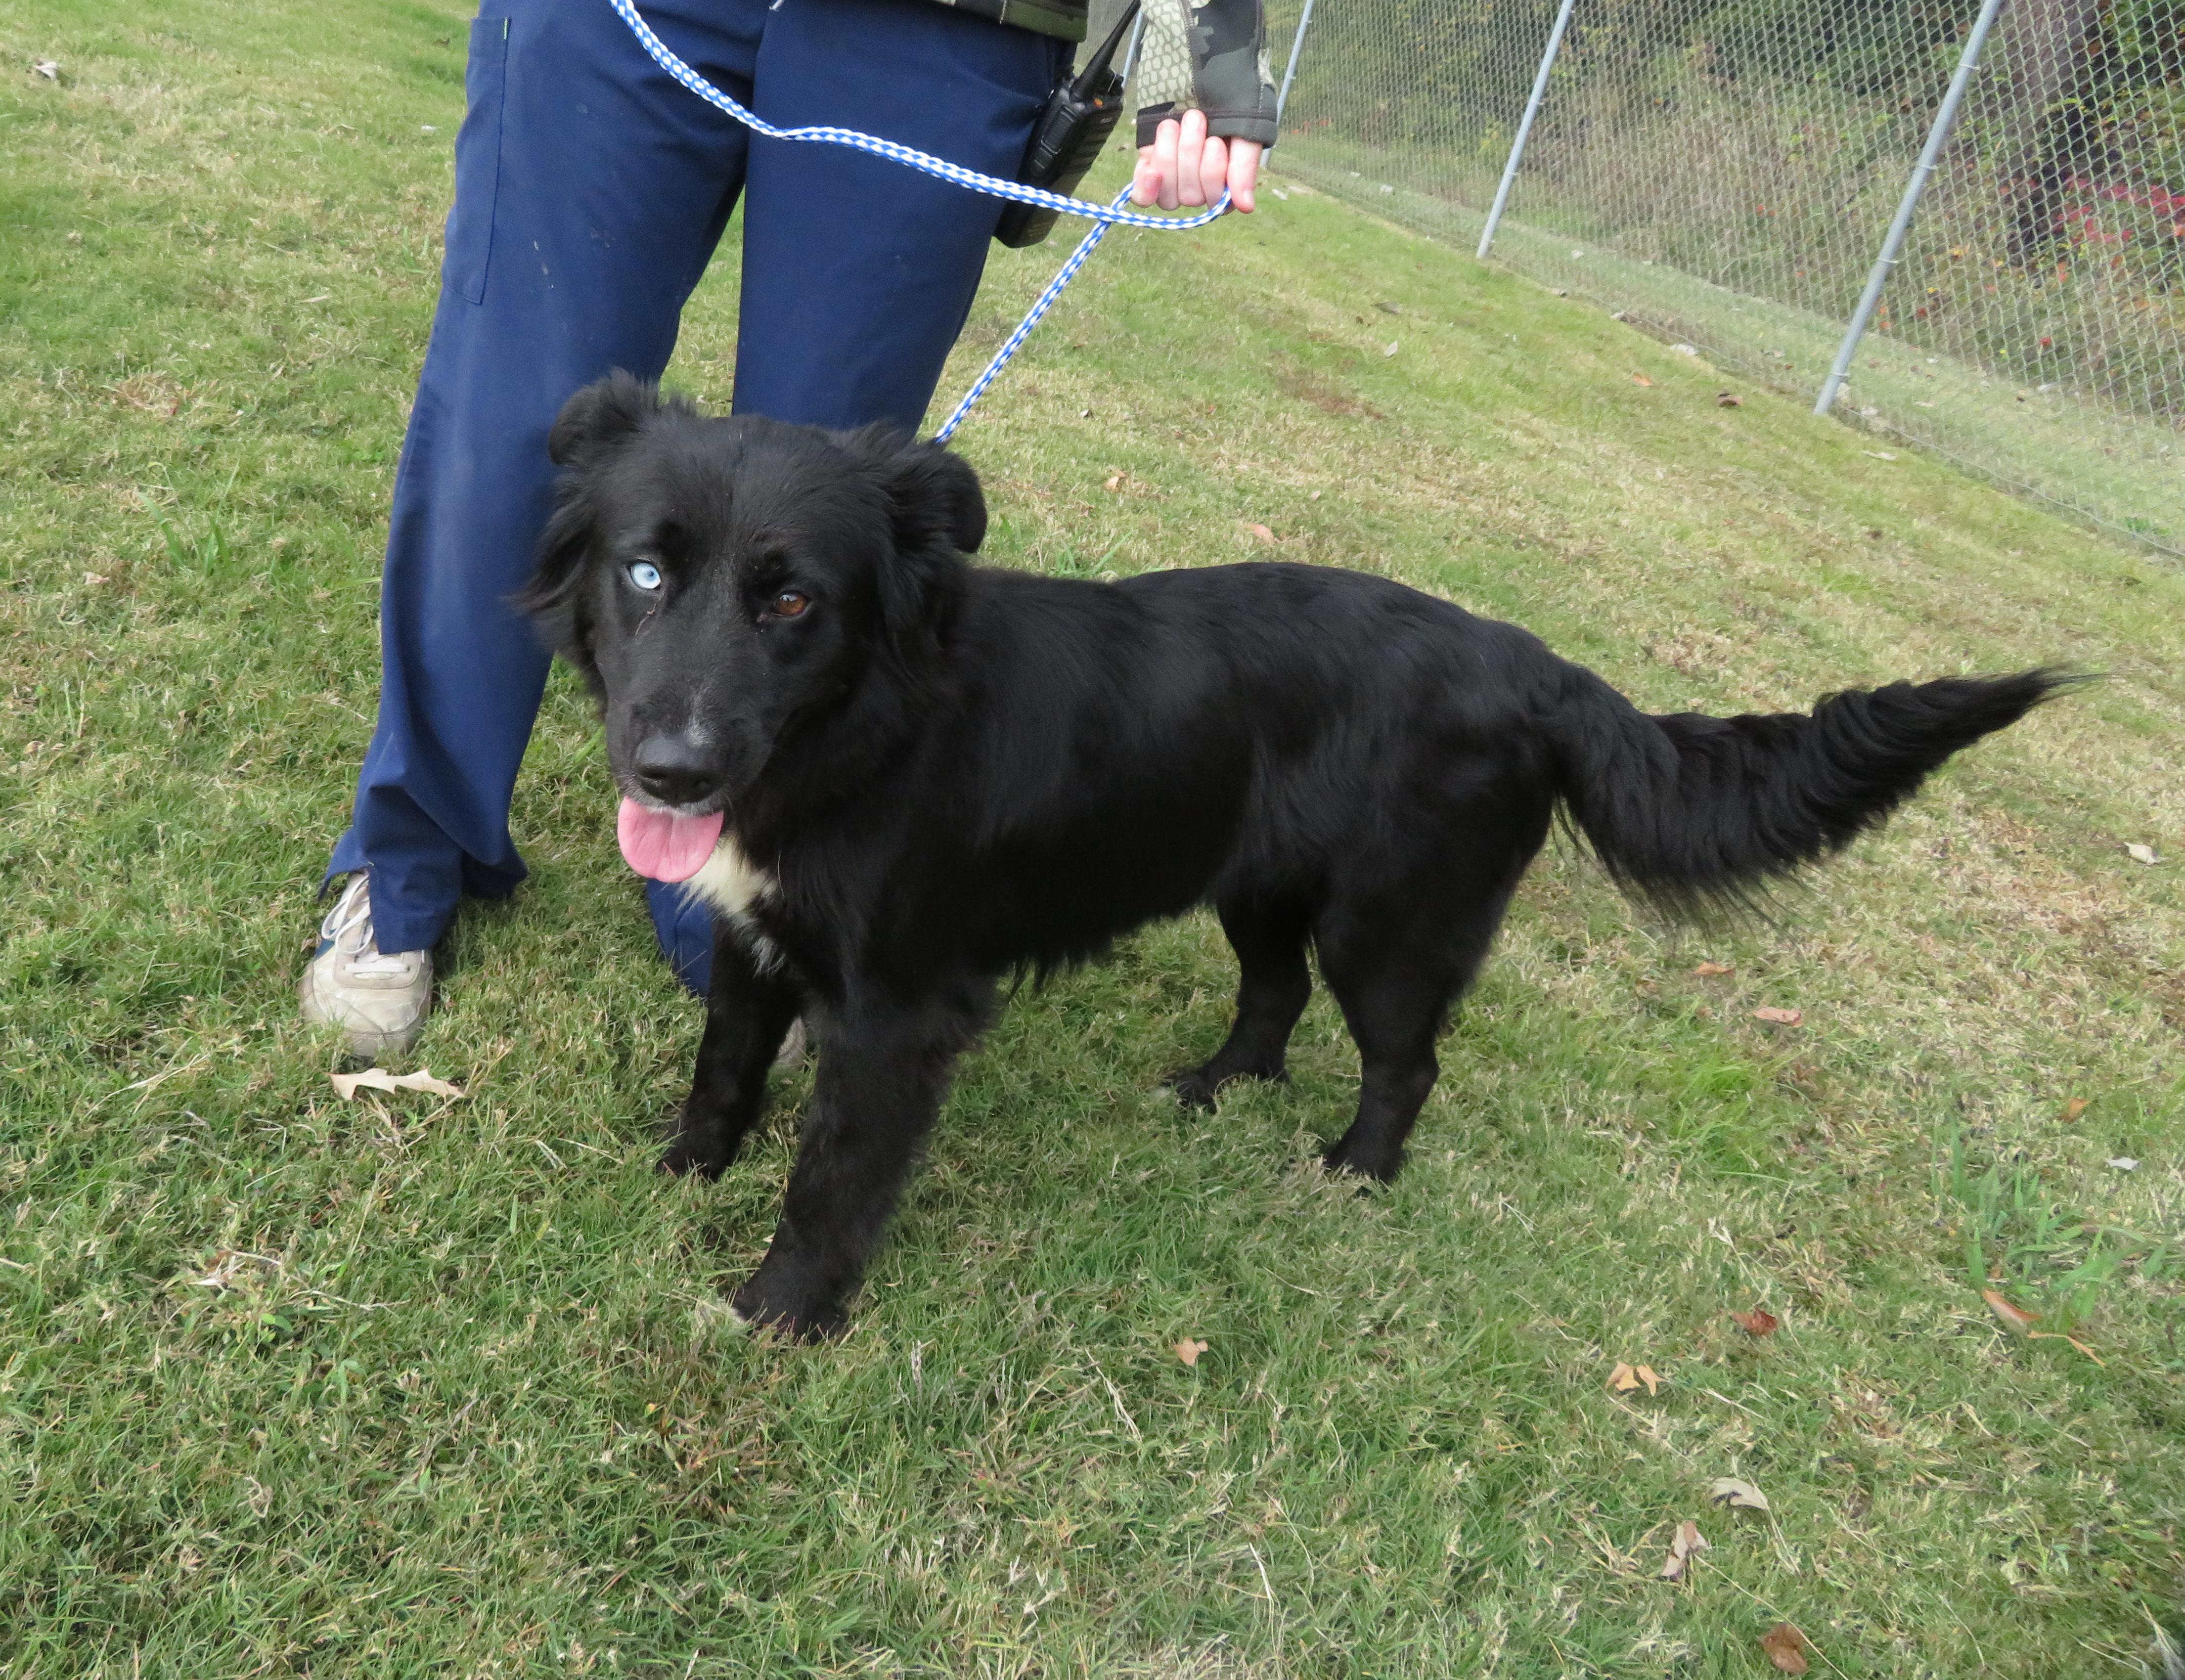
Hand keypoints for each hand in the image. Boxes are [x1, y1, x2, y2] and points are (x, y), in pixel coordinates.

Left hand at [1133, 107, 1260, 213]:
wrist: (1198, 75)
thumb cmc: (1229, 103)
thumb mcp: (1244, 129)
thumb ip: (1245, 167)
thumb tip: (1246, 207)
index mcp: (1226, 185)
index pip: (1217, 202)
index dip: (1212, 174)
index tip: (1215, 142)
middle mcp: (1200, 191)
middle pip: (1191, 196)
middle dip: (1191, 154)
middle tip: (1195, 119)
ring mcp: (1173, 184)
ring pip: (1168, 194)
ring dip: (1170, 156)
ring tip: (1174, 124)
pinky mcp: (1149, 172)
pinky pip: (1143, 197)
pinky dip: (1146, 186)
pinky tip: (1152, 171)